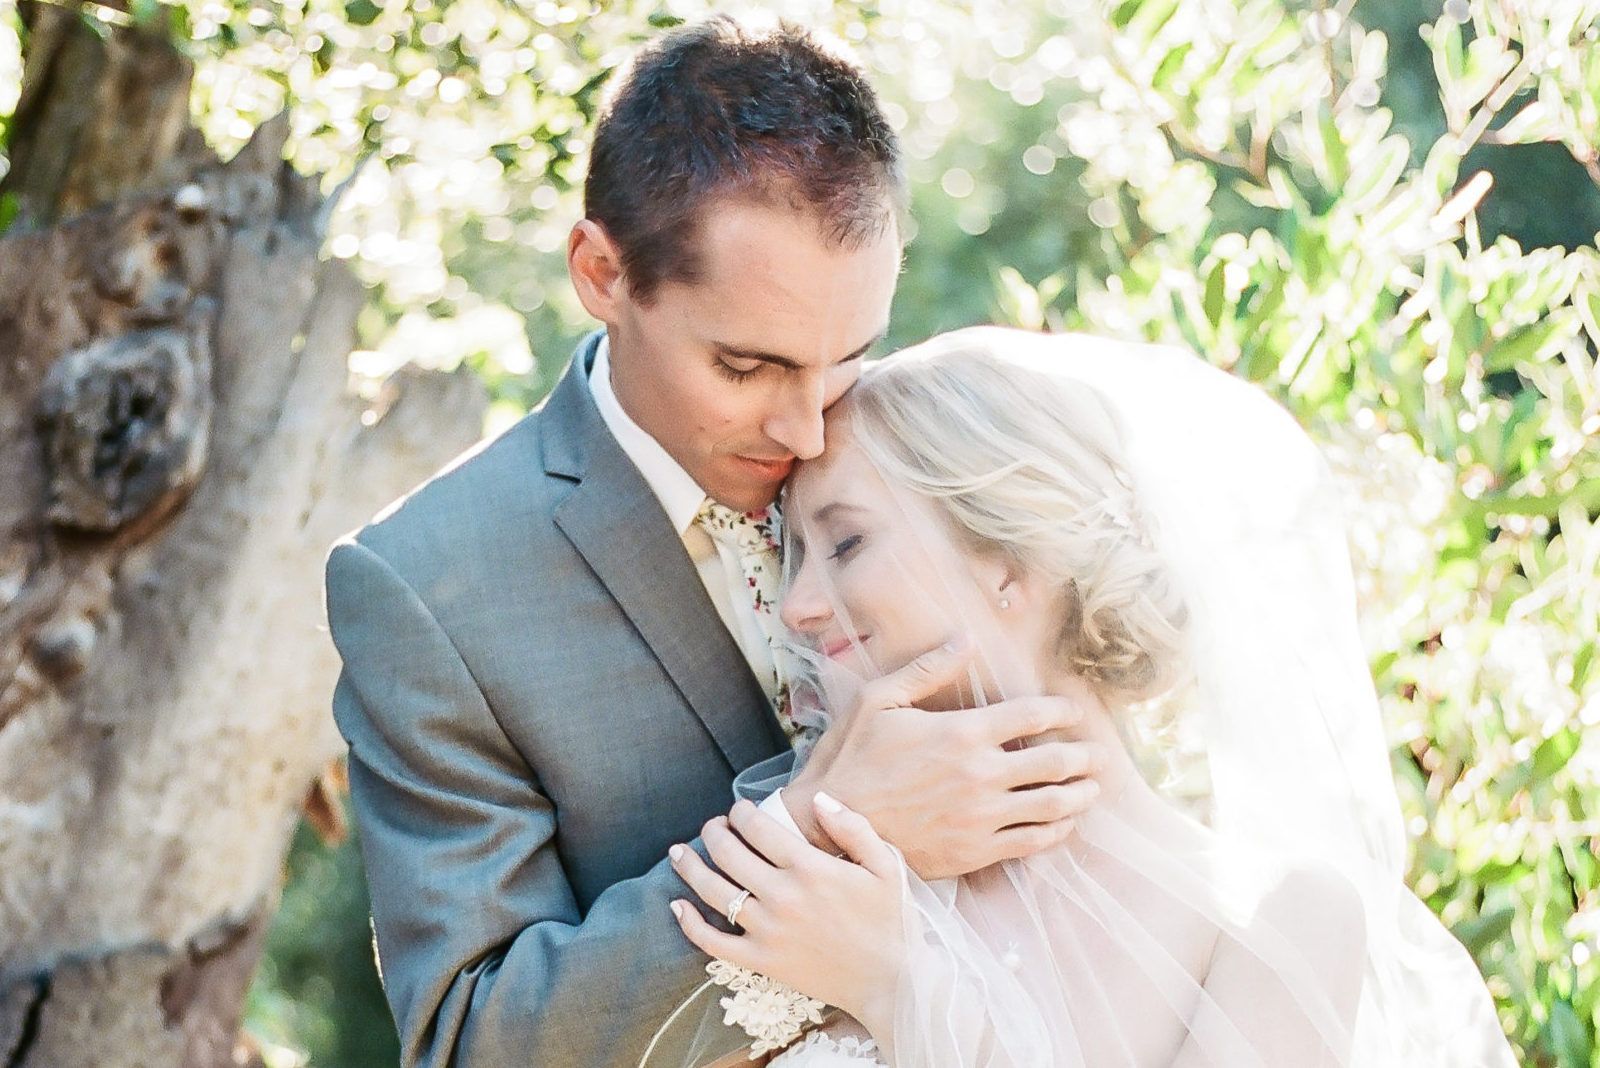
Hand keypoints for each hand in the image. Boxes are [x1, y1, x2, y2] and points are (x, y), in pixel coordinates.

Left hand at [668, 794, 904, 1032]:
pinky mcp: (761, 961)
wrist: (890, 981)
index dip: (741, 812)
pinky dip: (690, 923)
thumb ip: (853, 827)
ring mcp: (767, 930)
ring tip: (679, 852)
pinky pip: (713, 942)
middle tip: (713, 826)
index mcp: (810, 868)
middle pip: (729, 853)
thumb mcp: (885, 865)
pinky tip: (677, 906)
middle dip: (714, 831)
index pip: (758, 827)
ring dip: (690, 867)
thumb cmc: (891, 920)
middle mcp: (782, 896)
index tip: (740, 810)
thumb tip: (819, 798)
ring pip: (713, 891)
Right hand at [784, 640, 1106, 880]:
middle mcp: (980, 774)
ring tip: (1092, 789)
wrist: (829, 827)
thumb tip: (965, 638)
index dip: (1062, 709)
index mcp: (962, 732)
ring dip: (1080, 794)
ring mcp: (981, 817)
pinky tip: (1063, 824)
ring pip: (1052, 804)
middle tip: (1100, 754)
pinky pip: (1032, 842)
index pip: (1032, 714)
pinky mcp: (975, 852)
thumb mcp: (877, 700)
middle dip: (1086, 756)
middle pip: (1055, 761)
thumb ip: (926, 669)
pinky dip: (1056, 831)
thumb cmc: (851, 758)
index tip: (1074, 710)